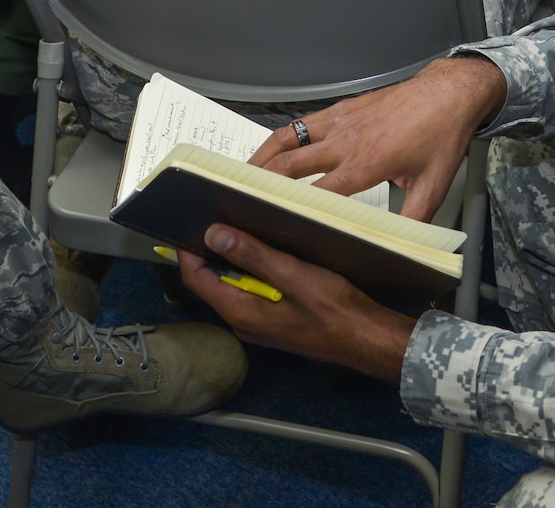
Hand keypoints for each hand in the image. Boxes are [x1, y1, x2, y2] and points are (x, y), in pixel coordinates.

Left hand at [178, 225, 415, 382]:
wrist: (366, 339)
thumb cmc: (335, 311)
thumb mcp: (292, 275)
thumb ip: (252, 254)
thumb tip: (214, 234)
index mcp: (240, 311)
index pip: (196, 278)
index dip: (188, 249)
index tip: (191, 221)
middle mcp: (243, 321)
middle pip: (212, 280)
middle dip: (213, 249)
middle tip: (220, 216)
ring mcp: (258, 322)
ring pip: (234, 283)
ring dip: (236, 258)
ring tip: (245, 227)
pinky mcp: (274, 319)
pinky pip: (252, 289)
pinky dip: (254, 269)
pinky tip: (269, 250)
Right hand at [250, 56, 506, 220]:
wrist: (446, 94)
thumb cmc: (440, 137)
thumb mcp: (434, 186)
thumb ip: (414, 219)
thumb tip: (400, 246)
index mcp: (367, 163)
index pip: (320, 192)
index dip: (295, 208)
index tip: (275, 222)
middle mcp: (347, 141)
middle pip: (292, 165)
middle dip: (263, 184)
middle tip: (241, 199)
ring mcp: (340, 121)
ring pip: (288, 139)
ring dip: (262, 157)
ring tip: (242, 174)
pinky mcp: (340, 109)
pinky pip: (300, 124)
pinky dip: (280, 138)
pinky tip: (271, 150)